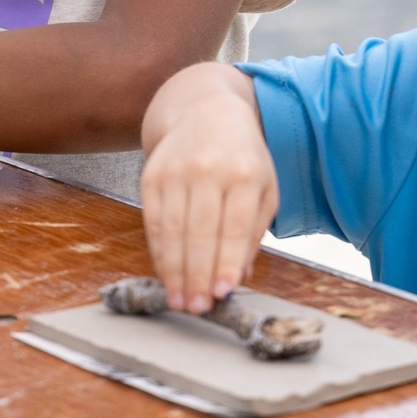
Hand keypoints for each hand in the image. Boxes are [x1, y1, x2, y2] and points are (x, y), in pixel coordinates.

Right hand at [139, 65, 277, 313]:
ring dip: (174, 270)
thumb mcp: (264, 187)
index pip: (235, 227)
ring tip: (180, 300)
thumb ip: (253, 231)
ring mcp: (177, 170)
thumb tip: (240, 276)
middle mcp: (209, 170)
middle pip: (200, 232)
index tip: (223, 293)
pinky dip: (159, 251)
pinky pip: (153, 221)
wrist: (204, 110)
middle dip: (197, 275)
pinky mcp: (152, 174)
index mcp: (246, 174)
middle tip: (197, 308)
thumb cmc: (242, 157)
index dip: (227, 263)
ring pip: (173, 230)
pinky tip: (166, 272)